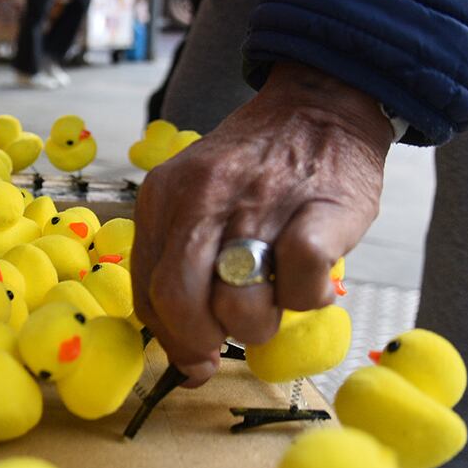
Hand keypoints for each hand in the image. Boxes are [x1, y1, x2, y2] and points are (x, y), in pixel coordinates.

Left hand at [132, 62, 393, 385]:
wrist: (320, 106)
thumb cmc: (257, 171)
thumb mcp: (198, 200)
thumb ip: (181, 267)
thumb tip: (188, 361)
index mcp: (164, 197)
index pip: (147, 290)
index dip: (170, 337)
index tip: (195, 356)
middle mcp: (202, 198)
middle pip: (178, 299)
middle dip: (202, 341)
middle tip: (229, 337)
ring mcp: (259, 203)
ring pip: (239, 304)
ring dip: (261, 322)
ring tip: (276, 293)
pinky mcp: (319, 211)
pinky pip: (300, 283)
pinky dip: (307, 298)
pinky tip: (311, 280)